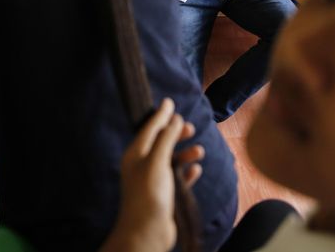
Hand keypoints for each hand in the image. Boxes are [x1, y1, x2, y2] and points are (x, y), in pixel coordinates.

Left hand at [103, 98, 203, 251]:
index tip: (170, 102)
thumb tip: (174, 118)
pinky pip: (177, 178)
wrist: (146, 233)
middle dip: (176, 134)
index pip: (149, 128)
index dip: (161, 115)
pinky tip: (196, 170)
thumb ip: (166, 138)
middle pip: (161, 142)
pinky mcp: (164, 195)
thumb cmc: (148, 194)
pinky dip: (187, 172)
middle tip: (190, 128)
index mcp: (135, 154)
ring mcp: (153, 180)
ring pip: (171, 160)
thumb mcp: (157, 161)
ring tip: (199, 151)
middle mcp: (143, 165)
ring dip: (185, 154)